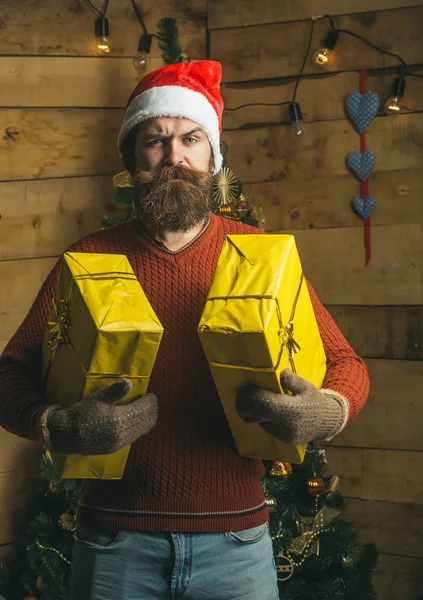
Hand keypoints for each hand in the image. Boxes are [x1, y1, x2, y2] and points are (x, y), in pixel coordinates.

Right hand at [38, 379, 156, 454]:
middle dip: (150, 412)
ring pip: (139, 431)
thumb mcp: (98, 398)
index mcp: (121, 420)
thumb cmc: (82, 413)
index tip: (151, 395)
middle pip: (145, 423)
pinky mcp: (113, 448)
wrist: (66, 435)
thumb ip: (115, 391)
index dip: (149, 402)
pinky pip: (132, 437)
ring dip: (144, 421)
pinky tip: (133, 423)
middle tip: (151, 403)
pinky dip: (137, 429)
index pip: (143, 411)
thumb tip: (129, 382)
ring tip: (144, 412)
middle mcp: (123, 434)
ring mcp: (119, 443)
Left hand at [236, 369, 347, 443]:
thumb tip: (282, 373)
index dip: (252, 396)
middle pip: (257, 415)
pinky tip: (262, 407)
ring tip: (251, 398)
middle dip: (245, 404)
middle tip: (241, 393)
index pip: (265, 404)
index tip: (245, 388)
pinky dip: (260, 416)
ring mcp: (281, 435)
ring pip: (259, 421)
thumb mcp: (307, 387)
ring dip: (252, 410)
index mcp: (293, 411)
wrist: (325, 424)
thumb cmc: (315, 402)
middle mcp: (285, 426)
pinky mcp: (280, 439)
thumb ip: (293, 381)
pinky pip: (265, 426)